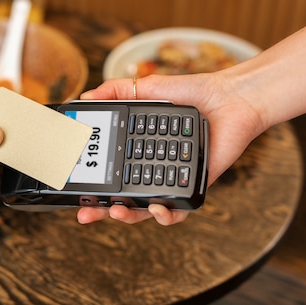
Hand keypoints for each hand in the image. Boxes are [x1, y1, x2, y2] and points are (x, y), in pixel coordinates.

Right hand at [77, 72, 263, 225]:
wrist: (230, 98)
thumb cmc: (192, 93)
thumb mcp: (147, 88)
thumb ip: (116, 90)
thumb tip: (86, 96)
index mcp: (137, 149)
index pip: (110, 171)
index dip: (92, 183)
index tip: (75, 189)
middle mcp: (151, 168)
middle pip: (122, 197)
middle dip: (101, 210)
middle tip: (85, 213)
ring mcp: (170, 178)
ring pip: (145, 210)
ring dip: (128, 216)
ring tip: (116, 211)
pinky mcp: (192, 185)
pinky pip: (177, 211)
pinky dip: (165, 215)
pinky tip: (156, 208)